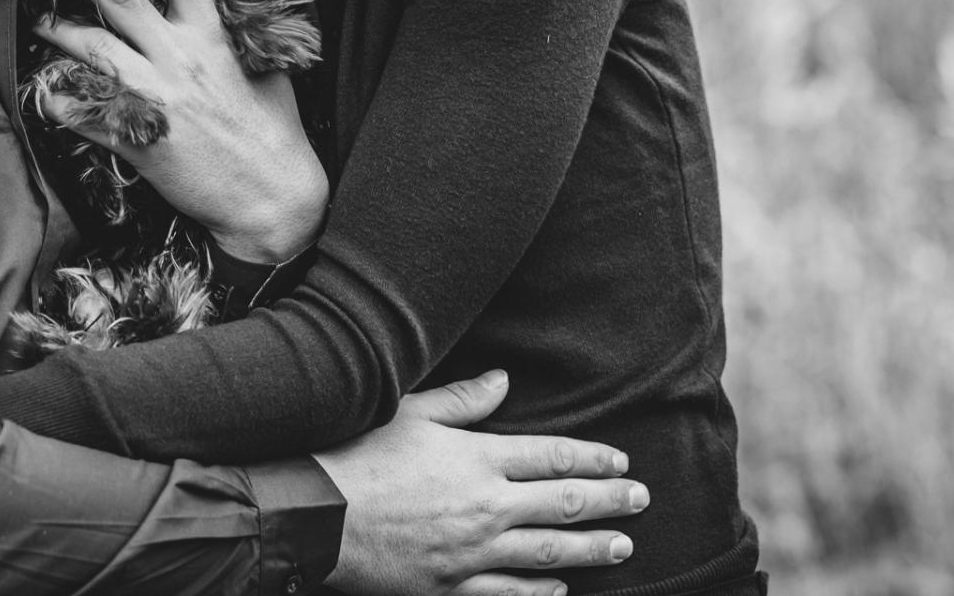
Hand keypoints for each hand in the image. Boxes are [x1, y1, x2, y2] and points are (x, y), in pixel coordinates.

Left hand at [34, 0, 327, 261]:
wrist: (271, 199)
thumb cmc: (276, 134)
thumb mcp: (268, 68)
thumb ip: (240, 29)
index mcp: (210, 38)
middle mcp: (176, 60)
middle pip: (119, 1)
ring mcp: (153, 99)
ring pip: (91, 50)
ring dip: (59, 31)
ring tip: (41, 20)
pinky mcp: (136, 139)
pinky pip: (83, 113)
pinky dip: (59, 100)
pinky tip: (45, 90)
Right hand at [311, 372, 646, 595]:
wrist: (312, 514)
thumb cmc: (355, 454)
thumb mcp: (408, 412)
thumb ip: (463, 400)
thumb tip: (504, 380)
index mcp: (477, 458)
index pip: (551, 457)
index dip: (591, 458)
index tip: (619, 460)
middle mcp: (484, 507)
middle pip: (563, 505)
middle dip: (609, 502)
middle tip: (641, 500)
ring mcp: (470, 553)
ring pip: (548, 553)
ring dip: (591, 549)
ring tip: (623, 547)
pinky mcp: (449, 587)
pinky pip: (508, 594)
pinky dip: (540, 593)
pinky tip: (560, 590)